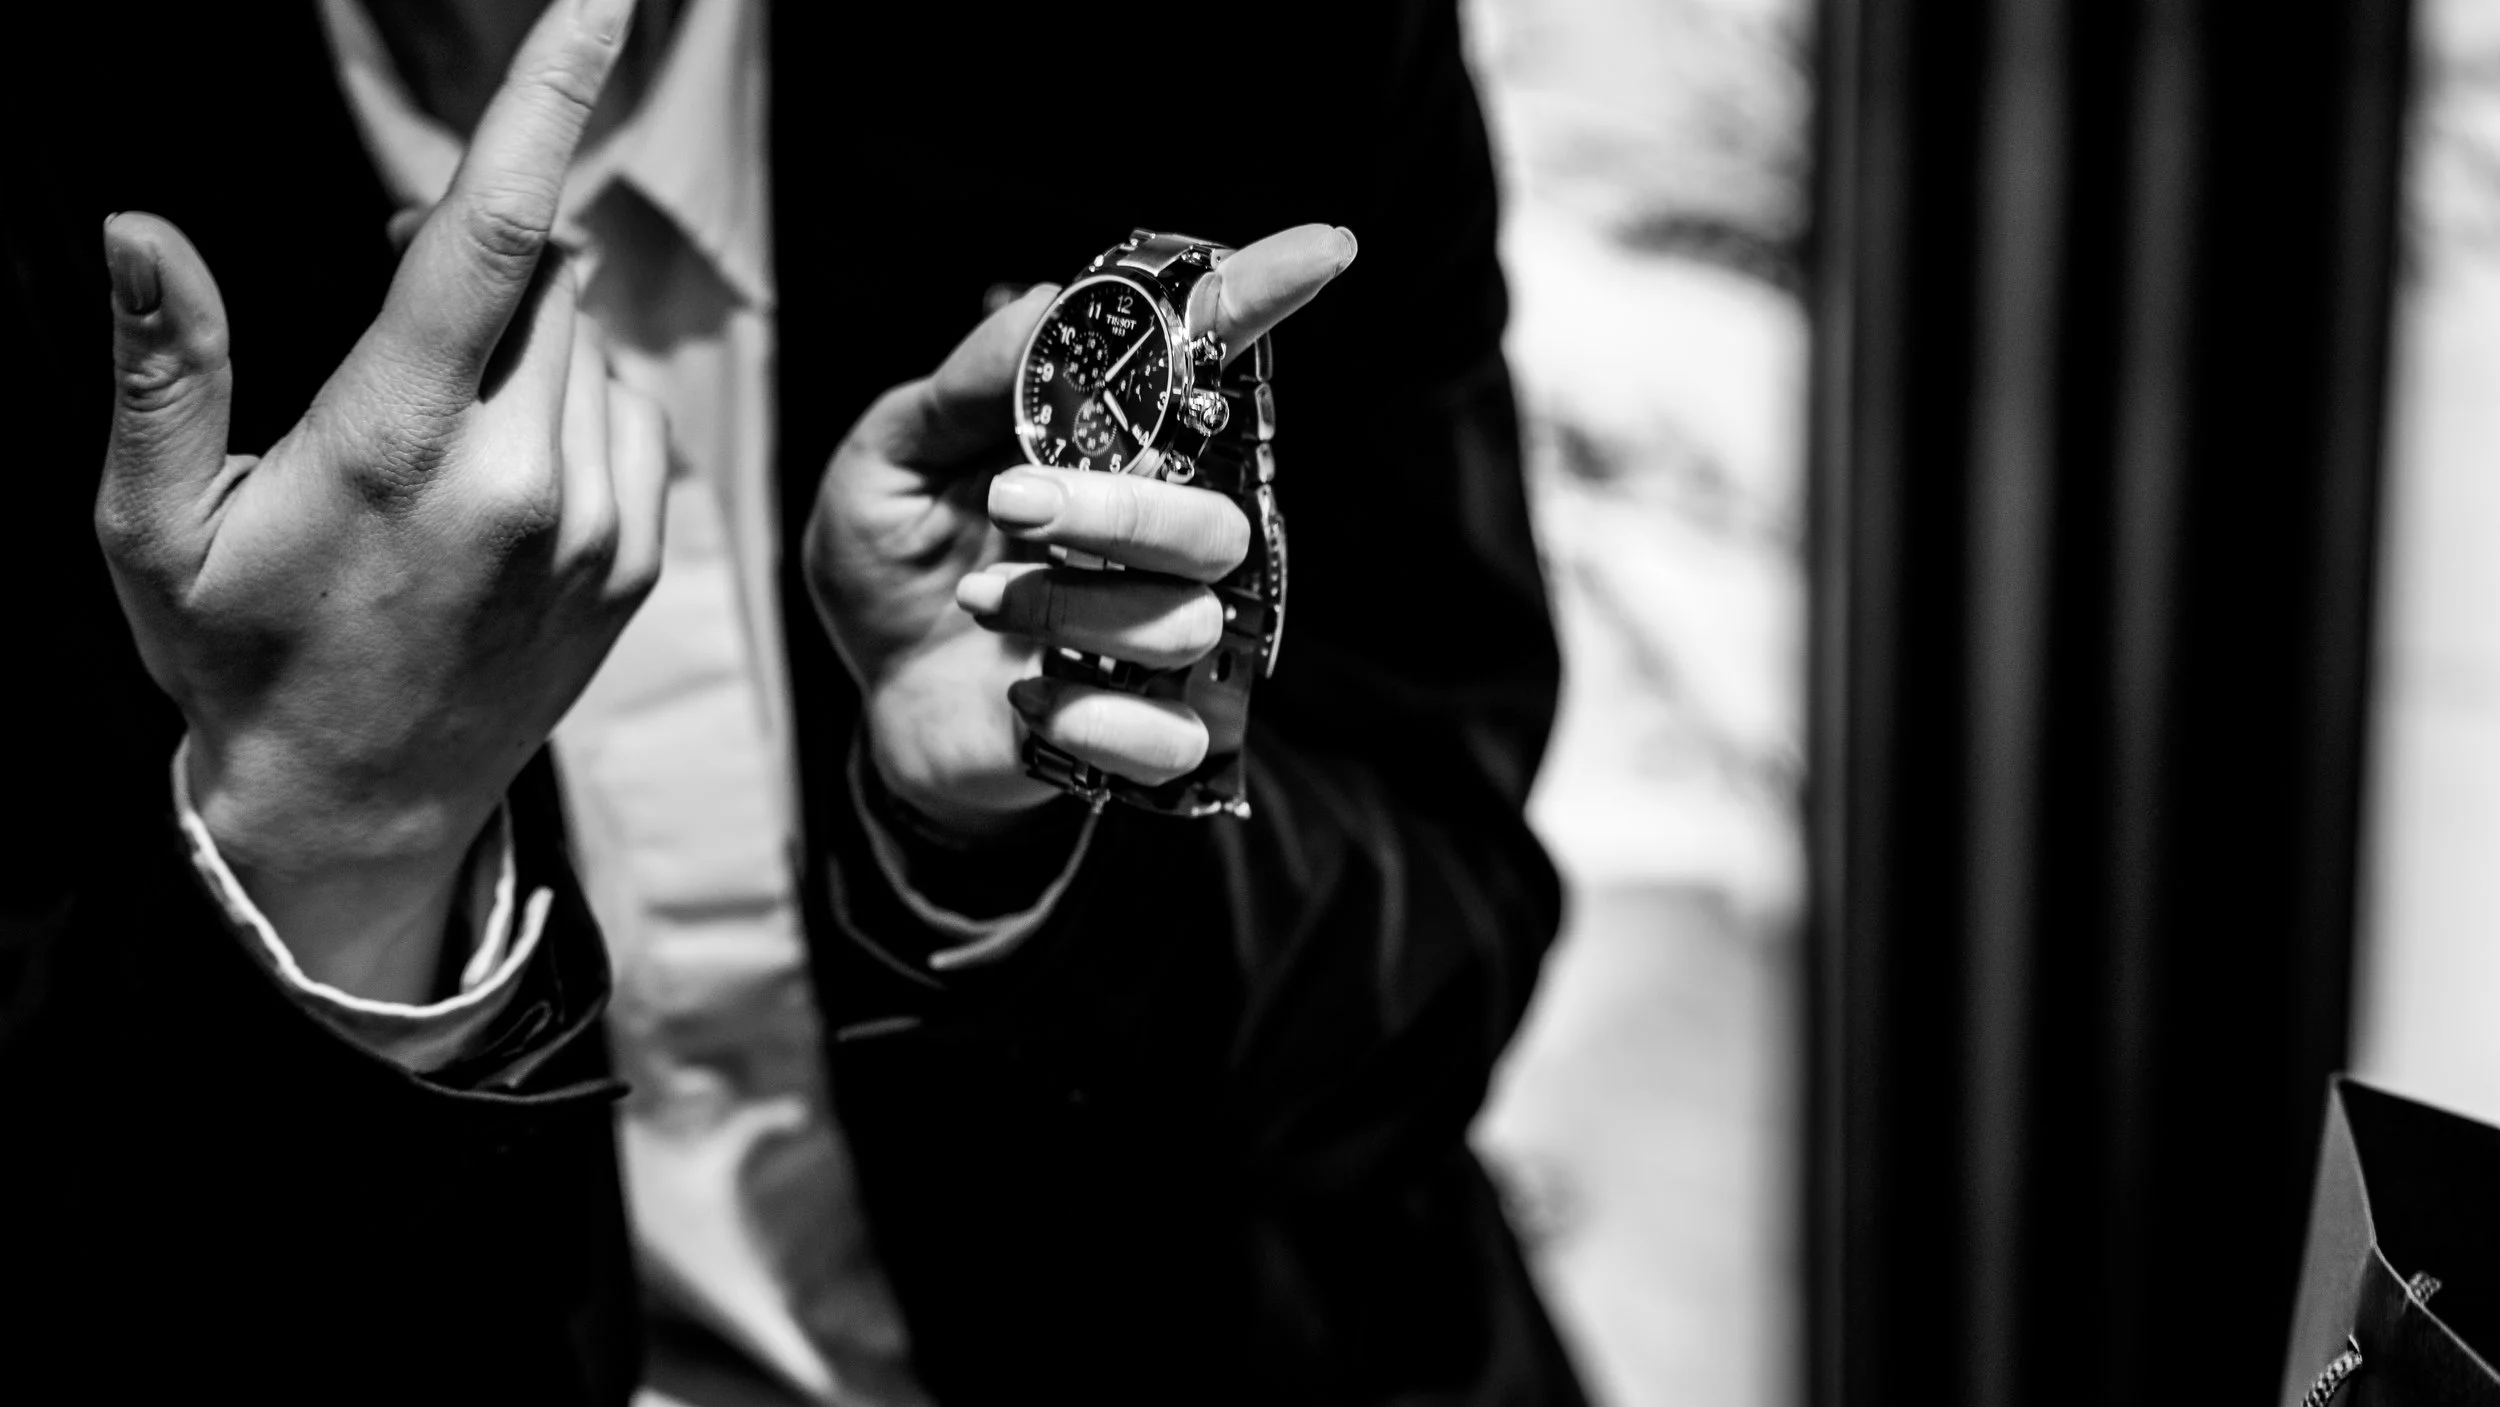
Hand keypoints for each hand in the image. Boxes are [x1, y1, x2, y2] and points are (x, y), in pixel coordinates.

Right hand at [97, 0, 660, 1001]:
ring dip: (526, 344)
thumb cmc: (235, 655)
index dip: (547, 97)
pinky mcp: (640, 561)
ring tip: (434, 433)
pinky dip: (573, 407)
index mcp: (401, 445)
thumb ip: (165, 369)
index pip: (495, 231)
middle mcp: (526, 479)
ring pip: (590, 349)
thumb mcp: (153, 524)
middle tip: (393, 333)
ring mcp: (600, 525)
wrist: (357, 810)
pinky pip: (629, 418)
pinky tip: (499, 474)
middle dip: (478, 262)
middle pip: (544, 280)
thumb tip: (140, 222)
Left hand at [804, 225, 1355, 838]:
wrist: (880, 701)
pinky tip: (1024, 694)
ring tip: (982, 602)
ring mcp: (1168, 641)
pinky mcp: (1151, 735)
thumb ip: (964, 387)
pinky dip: (1086, 715)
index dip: (1268, 302)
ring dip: (1066, 608)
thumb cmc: (899, 567)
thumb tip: (1048, 303)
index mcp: (1115, 450)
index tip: (1328, 245)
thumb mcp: (888, 459)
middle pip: (1213, 520)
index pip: (1214, 370)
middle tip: (1010, 504)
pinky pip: (1168, 736)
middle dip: (1112, 509)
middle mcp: (1165, 541)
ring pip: (1186, 621)